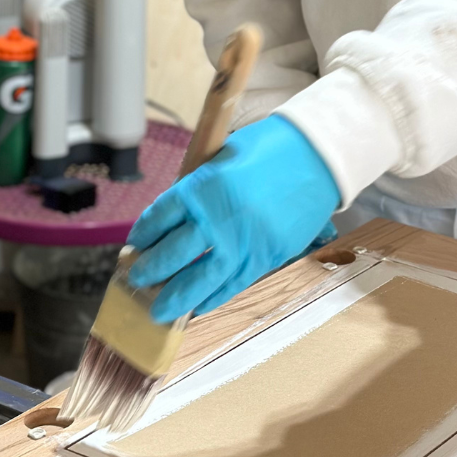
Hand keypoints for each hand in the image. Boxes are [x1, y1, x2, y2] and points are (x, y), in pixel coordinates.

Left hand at [127, 115, 340, 321]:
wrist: (319, 154)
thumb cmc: (271, 147)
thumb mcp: (224, 155)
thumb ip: (201, 185)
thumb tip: (178, 216)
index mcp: (204, 185)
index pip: (160, 217)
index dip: (143, 234)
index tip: (136, 243)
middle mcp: (219, 218)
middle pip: (173, 254)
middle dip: (150, 269)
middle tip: (138, 278)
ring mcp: (245, 241)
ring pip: (201, 280)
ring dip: (175, 297)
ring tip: (158, 309)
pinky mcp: (267, 256)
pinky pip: (234, 284)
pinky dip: (214, 297)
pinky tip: (198, 304)